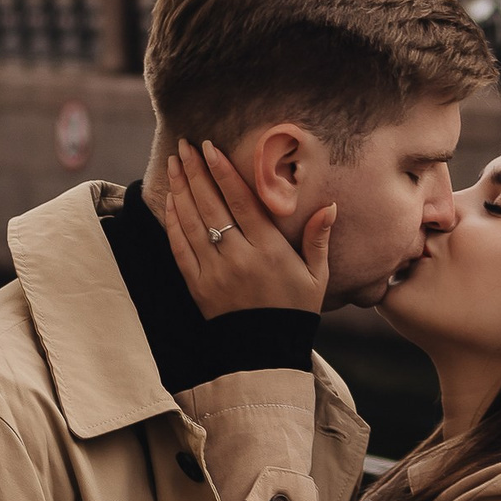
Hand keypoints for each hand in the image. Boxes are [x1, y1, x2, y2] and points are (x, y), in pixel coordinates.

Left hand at [158, 140, 333, 318]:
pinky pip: (180, 248)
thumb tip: (329, 205)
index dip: (222, 171)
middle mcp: (239, 257)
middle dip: (196, 171)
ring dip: (180, 190)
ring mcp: (214, 272)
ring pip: (191, 222)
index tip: (209, 147)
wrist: (265, 353)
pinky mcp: (197, 286)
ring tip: (173, 163)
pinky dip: (173, 222)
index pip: (241, 201)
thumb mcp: (316, 276)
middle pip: (211, 205)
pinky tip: (170, 201)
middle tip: (184, 146)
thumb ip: (318, 238)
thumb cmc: (294, 310)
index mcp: (268, 250)